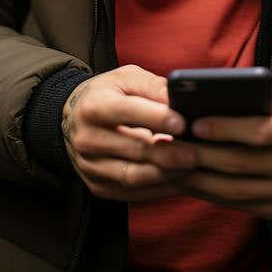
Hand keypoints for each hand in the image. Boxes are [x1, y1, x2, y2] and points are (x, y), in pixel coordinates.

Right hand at [62, 64, 195, 201]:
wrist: (75, 120)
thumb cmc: (108, 94)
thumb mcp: (127, 78)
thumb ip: (153, 87)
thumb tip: (181, 101)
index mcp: (93, 106)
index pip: (126, 112)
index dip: (155, 118)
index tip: (183, 123)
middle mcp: (87, 138)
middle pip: (133, 150)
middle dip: (168, 153)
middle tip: (196, 152)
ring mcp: (90, 166)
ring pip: (133, 176)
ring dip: (166, 175)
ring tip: (192, 167)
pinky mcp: (98, 186)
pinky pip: (133, 194)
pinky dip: (160, 189)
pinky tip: (180, 180)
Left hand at [174, 90, 271, 219]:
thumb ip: (244, 101)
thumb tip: (196, 104)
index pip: (259, 132)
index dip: (225, 129)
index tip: (193, 124)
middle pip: (240, 163)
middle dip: (199, 155)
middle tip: (167, 145)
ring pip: (234, 189)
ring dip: (196, 177)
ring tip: (169, 163)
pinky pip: (236, 203)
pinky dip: (208, 192)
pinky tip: (187, 179)